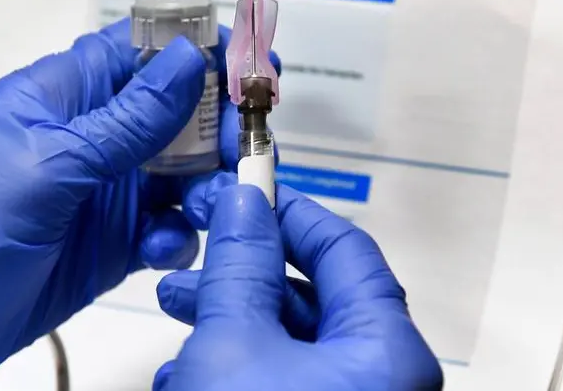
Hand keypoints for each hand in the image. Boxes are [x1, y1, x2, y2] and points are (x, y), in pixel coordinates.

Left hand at [0, 19, 278, 387]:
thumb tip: (190, 58)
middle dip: (218, 127)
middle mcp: (94, 135)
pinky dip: (178, 237)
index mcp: (68, 93)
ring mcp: (107, 189)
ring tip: (203, 207)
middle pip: (180, 112)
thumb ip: (129, 118)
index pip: (144, 48)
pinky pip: (170, 228)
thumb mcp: (50, 159)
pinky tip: (160, 250)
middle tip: (240, 149)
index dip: (200, 48)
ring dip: (207, 186)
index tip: (251, 63)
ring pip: (184, 172)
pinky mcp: (115, 241)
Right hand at [155, 177, 443, 390]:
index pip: (347, 250)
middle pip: (314, 295)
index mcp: (388, 352)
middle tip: (198, 243)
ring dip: (228, 318)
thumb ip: (240, 266)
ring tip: (174, 304)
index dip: (290, 212)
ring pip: (290, 341)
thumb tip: (244, 202)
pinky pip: (283, 378)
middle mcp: (381, 379)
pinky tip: (186, 368)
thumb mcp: (233, 342)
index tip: (244, 191)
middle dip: (243, 270)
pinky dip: (237, 364)